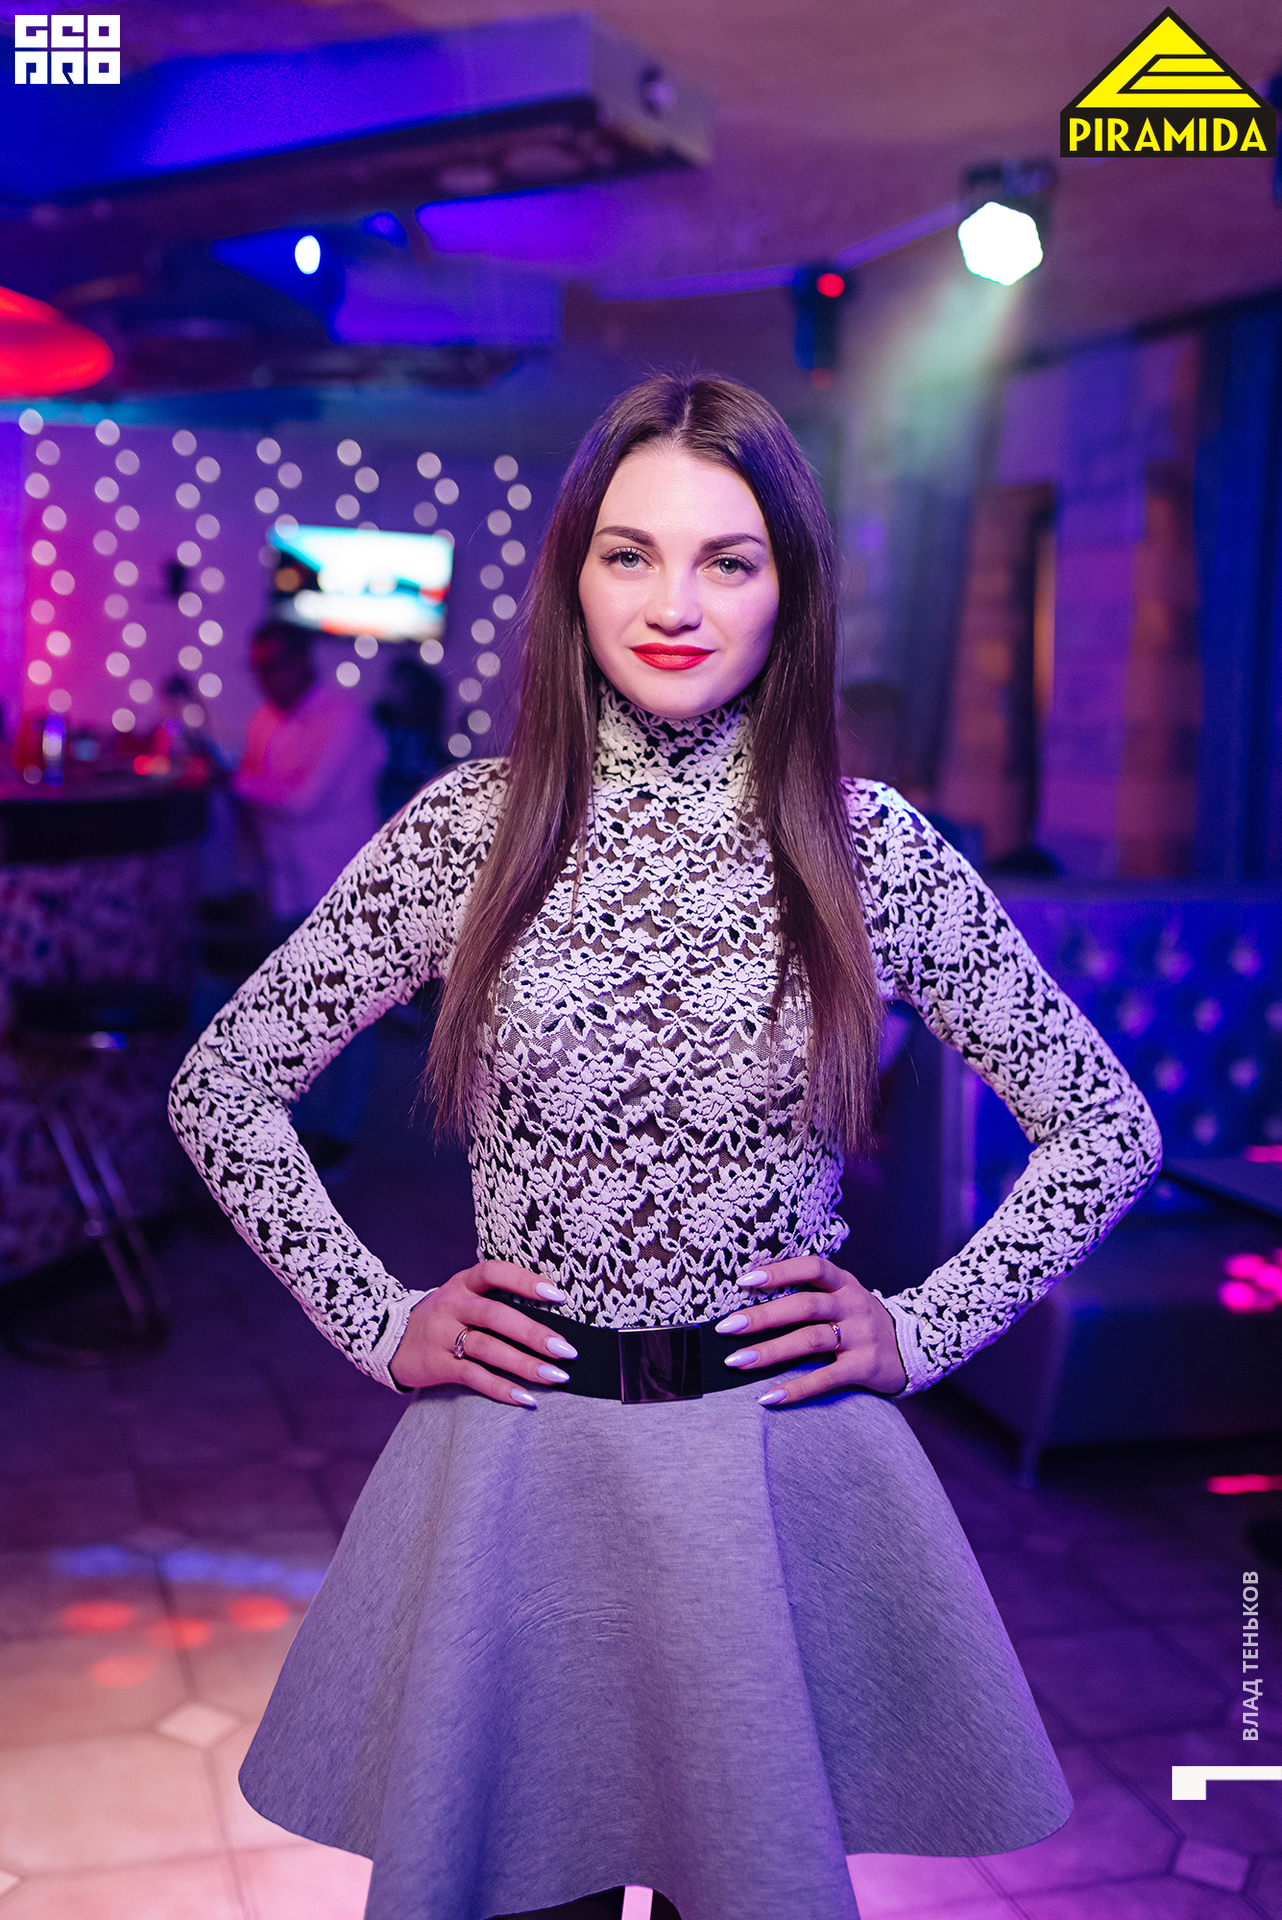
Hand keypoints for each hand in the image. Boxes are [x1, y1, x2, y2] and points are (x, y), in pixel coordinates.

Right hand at [390, 1259, 578, 1408]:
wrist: (391, 1339)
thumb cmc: (445, 1316)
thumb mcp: (462, 1296)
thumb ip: (496, 1298)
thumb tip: (553, 1308)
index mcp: (463, 1283)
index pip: (494, 1273)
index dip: (525, 1281)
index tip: (557, 1295)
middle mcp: (452, 1305)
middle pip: (496, 1316)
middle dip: (534, 1333)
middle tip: (566, 1350)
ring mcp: (443, 1335)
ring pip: (488, 1349)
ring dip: (524, 1364)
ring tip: (556, 1376)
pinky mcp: (438, 1364)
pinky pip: (473, 1377)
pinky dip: (501, 1388)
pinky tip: (526, 1398)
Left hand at [714, 1256, 906, 1404]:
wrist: (912, 1348)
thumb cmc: (859, 1321)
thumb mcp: (843, 1297)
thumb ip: (809, 1293)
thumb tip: (750, 1292)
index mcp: (844, 1283)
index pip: (812, 1267)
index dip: (779, 1271)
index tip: (744, 1280)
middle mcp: (853, 1305)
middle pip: (804, 1306)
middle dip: (762, 1316)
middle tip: (726, 1327)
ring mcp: (861, 1336)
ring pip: (810, 1341)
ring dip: (770, 1352)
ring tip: (736, 1361)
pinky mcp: (864, 1367)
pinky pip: (825, 1378)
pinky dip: (795, 1388)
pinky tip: (768, 1398)